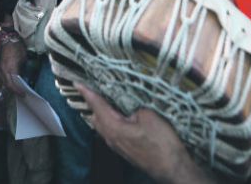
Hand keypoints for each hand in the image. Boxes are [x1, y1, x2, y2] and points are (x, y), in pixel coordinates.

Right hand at [0, 38, 26, 96]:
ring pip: (4, 80)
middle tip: (21, 94)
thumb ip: (21, 68)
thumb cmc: (17, 46)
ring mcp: (0, 67)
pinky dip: (8, 80)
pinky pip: (3, 75)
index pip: (12, 84)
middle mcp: (3, 69)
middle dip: (14, 90)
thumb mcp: (23, 58)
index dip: (17, 90)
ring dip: (10, 86)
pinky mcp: (0, 65)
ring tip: (17, 90)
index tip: (24, 94)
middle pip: (7, 84)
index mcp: (9, 68)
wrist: (8, 37)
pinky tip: (13, 82)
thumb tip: (21, 75)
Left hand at [76, 83, 216, 183]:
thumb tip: (127, 104)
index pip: (97, 106)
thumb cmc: (162, 142)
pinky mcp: (124, 150)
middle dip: (93, 103)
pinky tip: (119, 115)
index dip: (88, 93)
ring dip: (102, 112)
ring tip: (106, 99)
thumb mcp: (149, 116)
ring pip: (103, 126)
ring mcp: (117, 146)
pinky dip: (110, 120)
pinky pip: (111, 132)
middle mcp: (111, 139)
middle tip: (94, 88)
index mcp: (114, 128)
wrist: (172, 167)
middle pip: (96, 117)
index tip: (78, 83)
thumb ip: (133, 106)